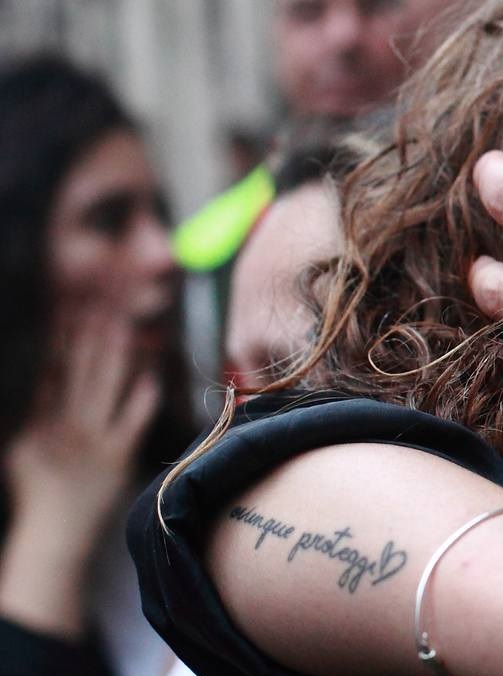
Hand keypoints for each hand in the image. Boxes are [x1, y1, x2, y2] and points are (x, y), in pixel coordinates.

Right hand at [1, 312, 159, 636]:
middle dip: (90, 333)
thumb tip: (45, 374)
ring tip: (124, 321)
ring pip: (103, 386)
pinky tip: (152, 370)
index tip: (73, 306)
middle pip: (77, 369)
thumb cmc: (39, 490)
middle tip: (104, 298)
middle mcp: (61, 427)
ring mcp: (90, 440)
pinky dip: (142, 393)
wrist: (55, 534)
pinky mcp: (116, 455)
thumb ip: (34, 411)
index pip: (48, 369)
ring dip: (114, 352)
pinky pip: (132, 418)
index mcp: (34, 422)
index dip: (62, 336)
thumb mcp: (21, 449)